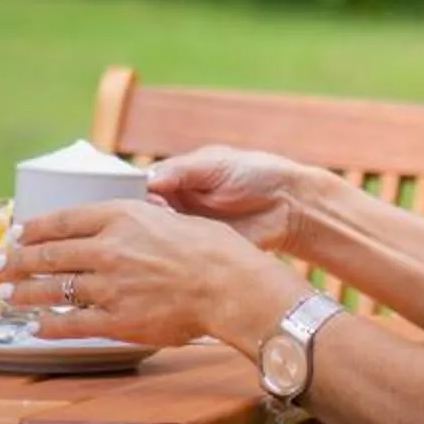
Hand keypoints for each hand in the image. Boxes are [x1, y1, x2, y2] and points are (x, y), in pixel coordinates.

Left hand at [0, 196, 289, 354]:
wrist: (228, 285)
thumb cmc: (211, 248)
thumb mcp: (168, 216)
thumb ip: (136, 221)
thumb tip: (119, 224)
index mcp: (120, 215)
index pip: (64, 220)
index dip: (35, 228)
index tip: (17, 231)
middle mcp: (107, 248)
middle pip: (49, 254)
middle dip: (17, 260)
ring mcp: (109, 286)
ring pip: (54, 289)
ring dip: (25, 292)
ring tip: (7, 295)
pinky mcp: (116, 320)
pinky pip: (73, 323)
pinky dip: (50, 326)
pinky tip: (37, 327)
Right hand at [145, 143, 313, 255]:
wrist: (288, 204)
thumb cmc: (254, 173)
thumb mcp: (215, 164)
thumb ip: (181, 171)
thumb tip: (148, 179)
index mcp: (175, 180)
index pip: (141, 189)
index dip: (135, 197)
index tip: (137, 202)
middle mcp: (176, 207)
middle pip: (144, 217)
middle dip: (143, 222)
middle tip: (150, 221)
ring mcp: (188, 232)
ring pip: (158, 240)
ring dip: (156, 242)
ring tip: (163, 238)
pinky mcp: (202, 253)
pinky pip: (180, 259)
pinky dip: (174, 259)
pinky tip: (173, 257)